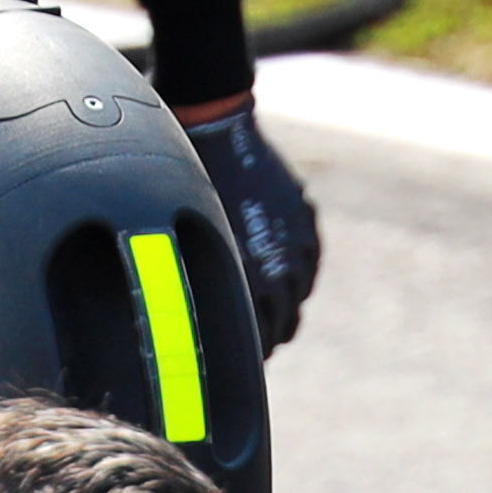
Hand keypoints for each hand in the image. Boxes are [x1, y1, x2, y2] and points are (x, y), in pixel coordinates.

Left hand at [181, 97, 319, 350]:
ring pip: (298, 296)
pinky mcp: (306, 222)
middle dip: (265, 335)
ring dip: (284, 308)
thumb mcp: (183, 250)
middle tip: (248, 343)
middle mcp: (281, 270)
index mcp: (249, 284)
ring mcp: (297, 245)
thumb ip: (198, 292)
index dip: (245, 355)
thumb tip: (190, 330)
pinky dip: (296, 275)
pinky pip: (308, 264)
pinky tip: (282, 279)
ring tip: (266, 312)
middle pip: (284, 324)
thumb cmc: (183, 190)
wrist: (215, 132)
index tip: (232, 361)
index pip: (258, 341)